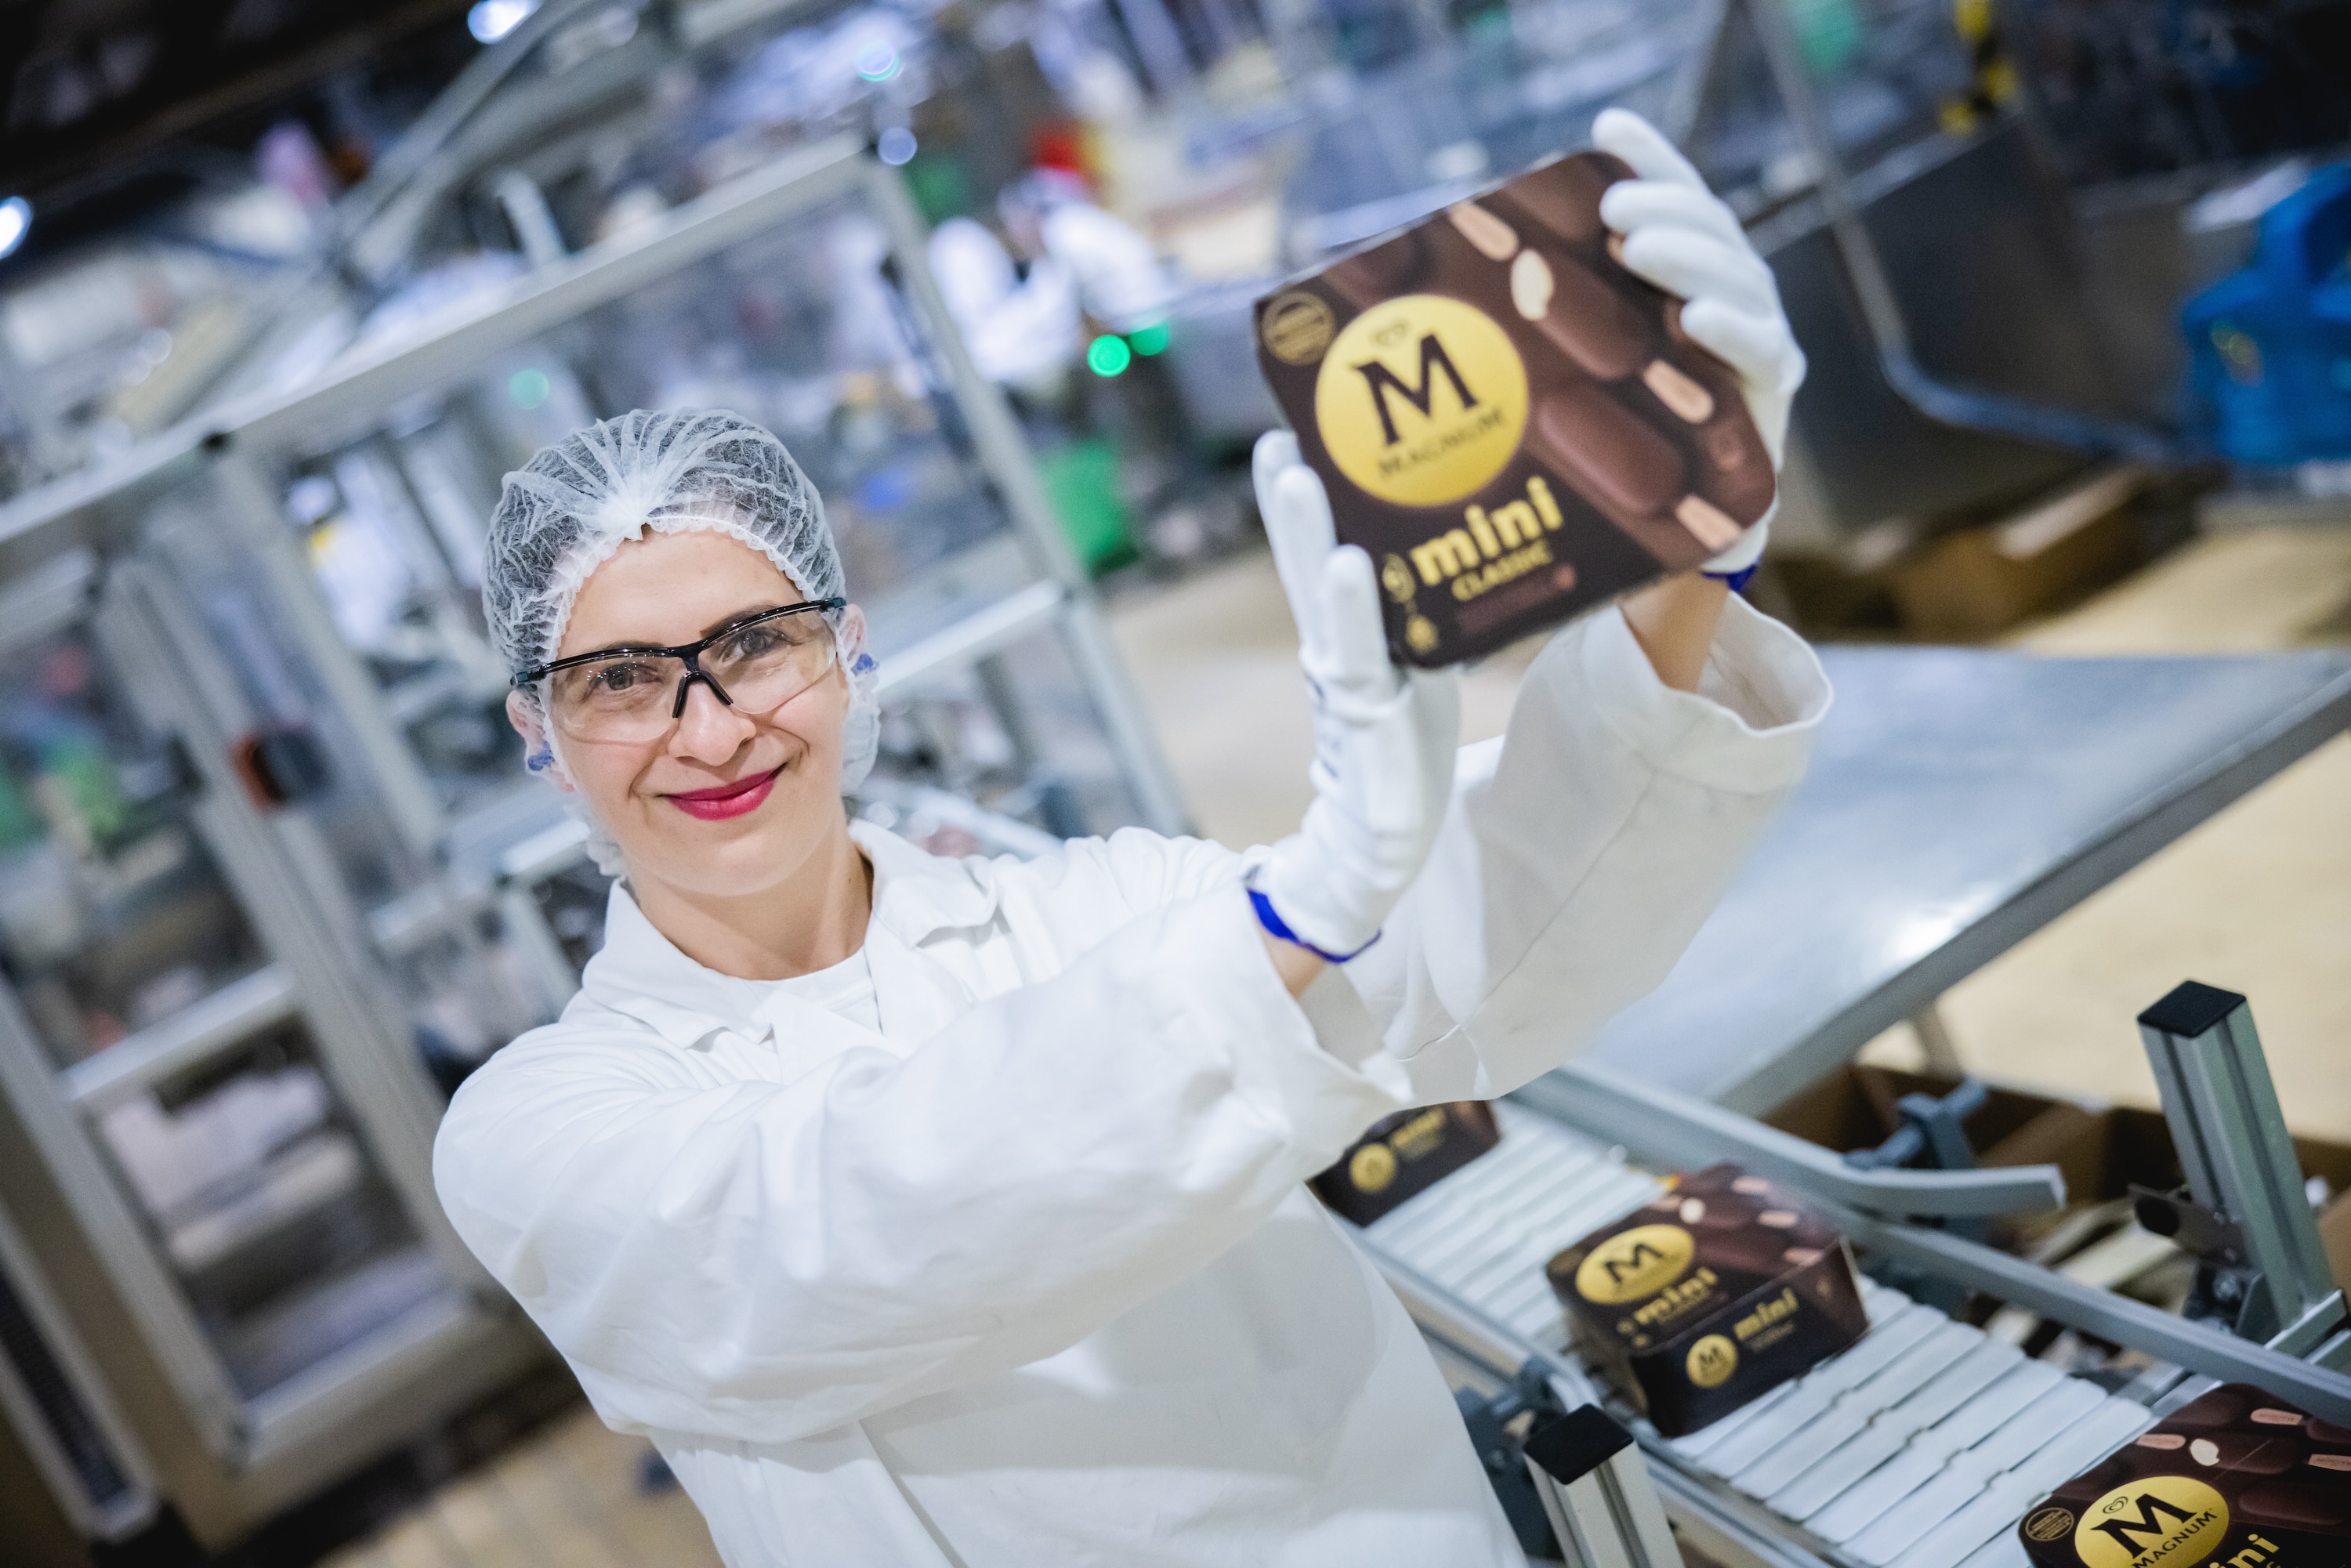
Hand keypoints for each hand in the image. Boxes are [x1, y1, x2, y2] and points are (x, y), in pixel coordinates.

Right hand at [1249, 433, 1459, 962]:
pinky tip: (1348, 563)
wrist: (1379, 839)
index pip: (1321, 550)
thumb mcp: (1414, 663)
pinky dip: (1350, 606)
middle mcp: (1335, 644)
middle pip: (1306, 557)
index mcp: (1347, 632)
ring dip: (1307, 530)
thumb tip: (1453, 552)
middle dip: (1292, 494)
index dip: (1307, 495)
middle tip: (1281, 431)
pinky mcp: (1366, 711)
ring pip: (1321, 591)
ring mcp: (1346, 675)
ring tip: (1296, 472)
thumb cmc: (1401, 746)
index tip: (1292, 430)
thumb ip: (1415, 614)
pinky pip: (1356, 650)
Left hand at [1594, 108, 1806, 574]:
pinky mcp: (1769, 398)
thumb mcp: (1581, 373)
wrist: (1670, 535)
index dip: (1653, 158)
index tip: (1611, 124)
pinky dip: (1733, 330)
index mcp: (1688, 281)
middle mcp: (1730, 301)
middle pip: (1710, 232)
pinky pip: (1761, 354)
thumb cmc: (1618, 446)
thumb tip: (1480, 275)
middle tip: (1614, 208)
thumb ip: (1559, 322)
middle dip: (1665, 207)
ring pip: (1740, 281)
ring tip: (1639, 246)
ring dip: (1690, 258)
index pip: (1678, 202)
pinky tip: (1698, 319)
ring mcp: (1756, 347)